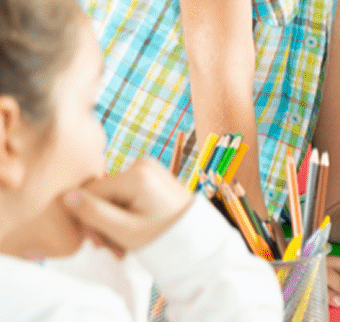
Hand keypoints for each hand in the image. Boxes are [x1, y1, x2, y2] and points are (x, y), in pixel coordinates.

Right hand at [63, 159, 193, 256]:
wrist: (197, 238)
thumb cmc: (164, 237)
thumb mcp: (125, 231)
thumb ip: (94, 214)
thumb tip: (66, 196)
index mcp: (136, 174)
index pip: (90, 193)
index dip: (87, 220)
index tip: (99, 244)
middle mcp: (141, 164)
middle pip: (101, 195)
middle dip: (102, 224)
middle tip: (114, 249)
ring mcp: (147, 169)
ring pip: (112, 198)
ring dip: (113, 223)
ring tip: (125, 245)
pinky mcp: (150, 178)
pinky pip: (125, 195)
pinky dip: (124, 215)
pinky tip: (132, 233)